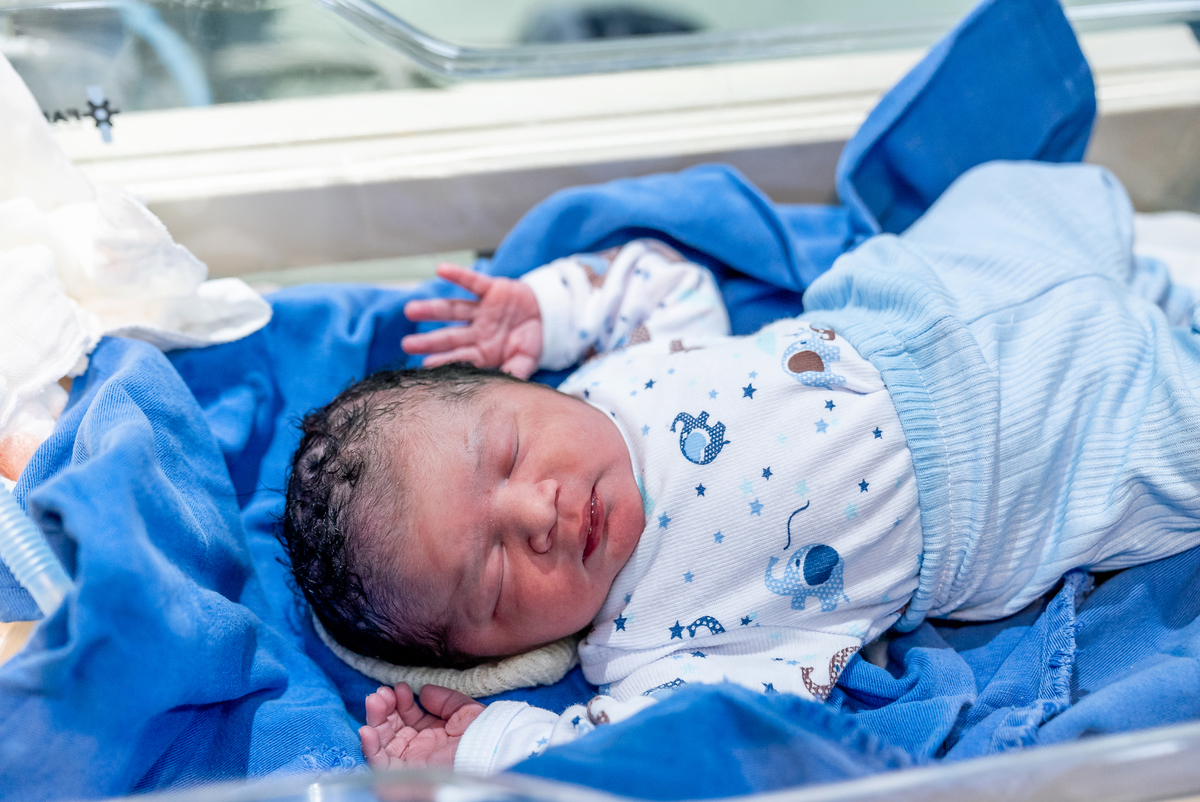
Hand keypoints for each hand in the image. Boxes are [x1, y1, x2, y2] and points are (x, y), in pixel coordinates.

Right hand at [359, 683, 485, 769]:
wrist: (485, 758)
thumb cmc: (482, 736)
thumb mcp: (465, 711)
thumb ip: (444, 700)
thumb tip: (422, 691)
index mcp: (434, 735)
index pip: (409, 716)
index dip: (402, 701)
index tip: (400, 687)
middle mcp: (419, 749)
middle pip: (392, 727)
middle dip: (384, 707)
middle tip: (381, 693)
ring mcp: (409, 762)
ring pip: (382, 741)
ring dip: (375, 720)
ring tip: (375, 701)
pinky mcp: (401, 776)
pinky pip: (379, 764)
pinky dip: (370, 748)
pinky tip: (368, 730)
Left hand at [402, 264, 542, 379]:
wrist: (548, 317)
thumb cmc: (530, 342)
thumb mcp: (526, 360)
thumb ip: (515, 373)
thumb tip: (507, 387)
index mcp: (482, 351)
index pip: (459, 358)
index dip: (444, 361)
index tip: (426, 365)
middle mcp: (477, 331)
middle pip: (449, 336)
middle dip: (428, 341)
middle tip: (406, 344)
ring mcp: (481, 310)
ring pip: (453, 310)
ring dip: (432, 310)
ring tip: (410, 310)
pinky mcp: (491, 290)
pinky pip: (473, 282)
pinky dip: (458, 275)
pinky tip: (441, 270)